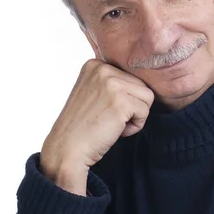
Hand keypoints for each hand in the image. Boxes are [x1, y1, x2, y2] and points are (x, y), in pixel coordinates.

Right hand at [40, 59, 154, 191]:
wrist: (67, 150)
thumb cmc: (82, 127)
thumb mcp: (93, 92)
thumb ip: (112, 82)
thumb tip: (141, 82)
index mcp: (95, 64)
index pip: (130, 76)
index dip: (124, 98)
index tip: (103, 109)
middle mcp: (103, 69)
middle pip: (142, 85)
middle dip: (131, 106)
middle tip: (108, 118)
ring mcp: (112, 84)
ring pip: (147, 97)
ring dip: (135, 115)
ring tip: (112, 123)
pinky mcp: (121, 102)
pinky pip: (145, 112)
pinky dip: (135, 126)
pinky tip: (115, 130)